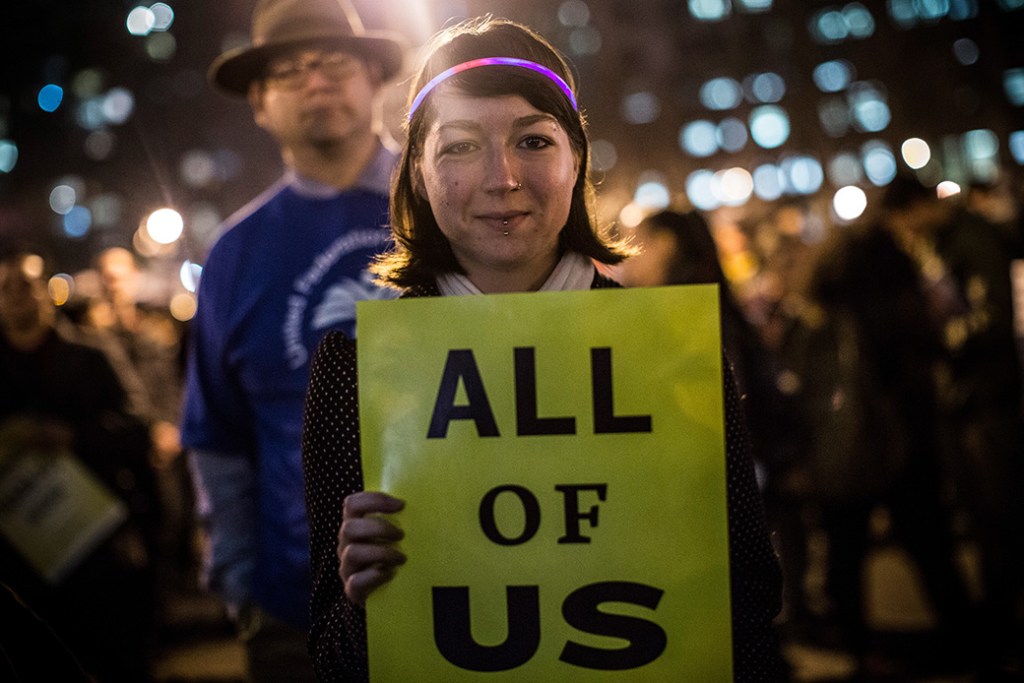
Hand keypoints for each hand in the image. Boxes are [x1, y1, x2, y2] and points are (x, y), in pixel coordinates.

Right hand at [338, 491, 405, 605]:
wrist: (391, 595)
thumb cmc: (397, 556)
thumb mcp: (398, 535)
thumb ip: (404, 518)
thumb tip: (431, 501)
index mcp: (356, 525)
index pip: (353, 504)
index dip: (374, 500)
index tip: (401, 505)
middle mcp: (347, 544)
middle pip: (349, 527)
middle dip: (378, 528)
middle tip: (402, 535)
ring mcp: (347, 567)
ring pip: (352, 553)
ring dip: (381, 552)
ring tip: (402, 558)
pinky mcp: (352, 589)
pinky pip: (356, 581)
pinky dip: (375, 576)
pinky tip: (391, 574)